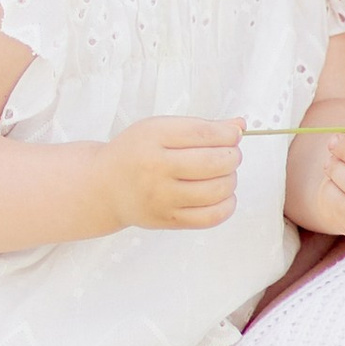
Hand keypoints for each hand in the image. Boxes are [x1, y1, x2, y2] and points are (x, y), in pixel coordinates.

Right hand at [100, 116, 242, 232]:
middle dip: (232, 156)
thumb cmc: (136, 154)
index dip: (229, 134)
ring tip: (224, 175)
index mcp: (153, 137)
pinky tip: (222, 195)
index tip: (233, 135)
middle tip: (229, 155)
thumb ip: (201, 126)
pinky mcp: (168, 219)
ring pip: (217, 190)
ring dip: (231, 180)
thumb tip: (239, 125)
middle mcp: (156, 168)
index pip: (204, 133)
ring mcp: (162, 197)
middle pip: (214, 162)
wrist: (105, 187)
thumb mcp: (159, 129)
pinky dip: (226, 205)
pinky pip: (210, 217)